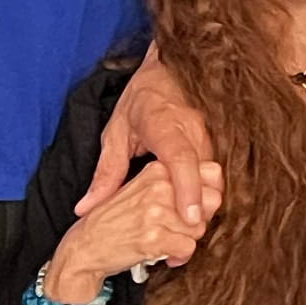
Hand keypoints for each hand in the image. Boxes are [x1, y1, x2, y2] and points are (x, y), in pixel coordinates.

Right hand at [47, 165, 207, 302]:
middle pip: (212, 201)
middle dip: (200, 218)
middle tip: (180, 229)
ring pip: (200, 228)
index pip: (212, 173)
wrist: (83, 247)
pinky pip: (188, 248)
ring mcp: (156, 212)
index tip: (192, 208)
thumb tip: (214, 191)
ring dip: (186, 240)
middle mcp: (159, 187)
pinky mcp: (154, 237)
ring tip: (167, 243)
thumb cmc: (114, 221)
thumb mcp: (139, 189)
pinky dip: (179, 257)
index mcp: (157, 170)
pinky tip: (165, 256)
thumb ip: (172, 185)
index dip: (207, 194)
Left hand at [85, 47, 222, 240]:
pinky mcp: (219, 140)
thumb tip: (86, 208)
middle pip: (205, 176)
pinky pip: (215, 172)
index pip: (181, 159)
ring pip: (214, 177)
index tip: (191, 217)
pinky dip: (206, 191)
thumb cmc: (140, 100)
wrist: (170, 68)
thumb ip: (106, 173)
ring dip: (204, 202)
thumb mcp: (115, 132)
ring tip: (185, 227)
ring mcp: (212, 134)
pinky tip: (192, 206)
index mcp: (165, 125)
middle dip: (199, 208)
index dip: (188, 188)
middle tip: (181, 236)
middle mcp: (194, 130)